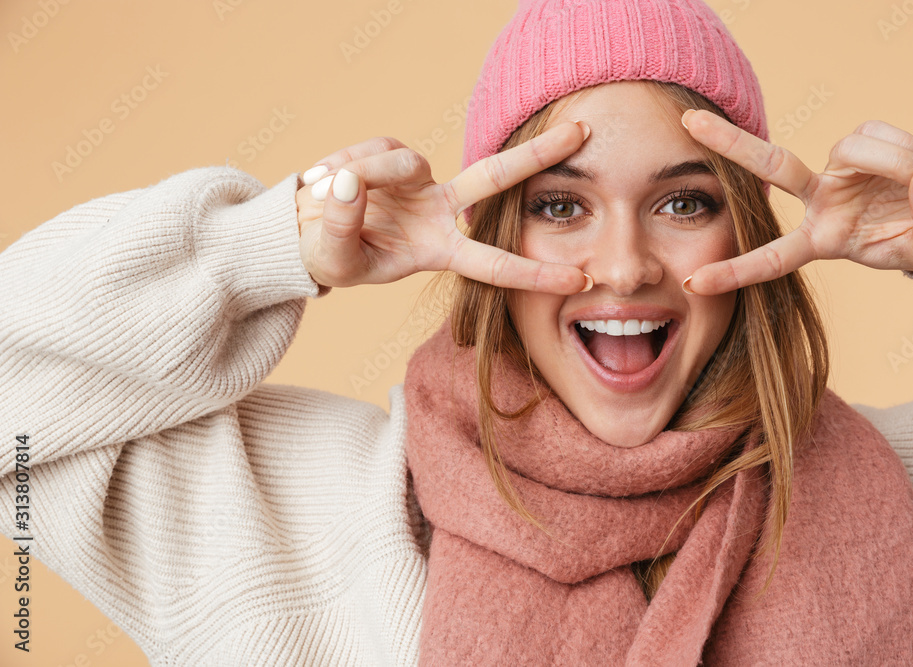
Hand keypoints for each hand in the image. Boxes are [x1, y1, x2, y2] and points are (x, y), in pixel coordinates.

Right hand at [295, 122, 592, 293]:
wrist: (305, 229)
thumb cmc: (329, 255)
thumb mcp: (333, 258)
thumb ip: (342, 228)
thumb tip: (351, 184)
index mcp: (439, 251)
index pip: (493, 264)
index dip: (534, 274)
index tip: (581, 281)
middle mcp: (440, 211)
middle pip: (494, 178)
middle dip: (537, 154)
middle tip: (584, 130)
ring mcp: (419, 180)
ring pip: (402, 163)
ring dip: (364, 175)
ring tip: (330, 194)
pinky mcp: (391, 153)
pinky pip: (372, 152)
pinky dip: (345, 165)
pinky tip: (326, 180)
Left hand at [680, 110, 912, 294]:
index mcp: (822, 240)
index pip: (773, 257)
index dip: (735, 272)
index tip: (693, 283)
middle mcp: (820, 201)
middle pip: (773, 167)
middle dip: (731, 143)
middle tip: (689, 122)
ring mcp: (837, 169)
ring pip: (852, 149)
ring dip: (894, 162)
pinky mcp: (859, 141)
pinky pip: (878, 134)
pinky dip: (908, 147)